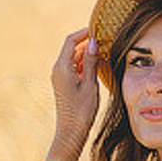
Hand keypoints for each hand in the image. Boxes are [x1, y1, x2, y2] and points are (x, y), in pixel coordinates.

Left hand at [46, 27, 100, 160]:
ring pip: (72, 57)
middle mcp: (57, 70)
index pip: (70, 41)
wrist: (71, 132)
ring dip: (86, 52)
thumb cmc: (82, 110)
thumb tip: (93, 42)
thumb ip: (90, 61)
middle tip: (104, 38)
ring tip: (103, 50)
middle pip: (70, 47)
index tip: (98, 28)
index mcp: (62, 68)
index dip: (84, 32)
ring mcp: (59, 77)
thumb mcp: (90, 84)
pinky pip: (73, 67)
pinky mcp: (63, 84)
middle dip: (86, 41)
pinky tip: (96, 63)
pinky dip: (83, 62)